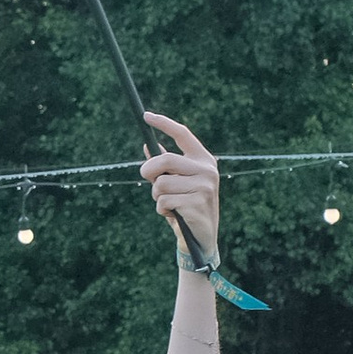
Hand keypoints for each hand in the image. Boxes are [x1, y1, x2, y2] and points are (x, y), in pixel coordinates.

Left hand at [140, 113, 220, 266]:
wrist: (202, 238)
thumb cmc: (187, 206)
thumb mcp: (177, 183)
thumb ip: (164, 167)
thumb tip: (147, 144)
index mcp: (203, 160)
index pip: (183, 134)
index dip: (164, 123)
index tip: (145, 115)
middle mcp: (207, 170)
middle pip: (164, 160)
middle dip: (148, 172)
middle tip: (148, 181)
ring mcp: (204, 186)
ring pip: (160, 185)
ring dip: (157, 197)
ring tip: (170, 204)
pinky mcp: (197, 204)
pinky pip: (163, 202)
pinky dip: (162, 211)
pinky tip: (175, 215)